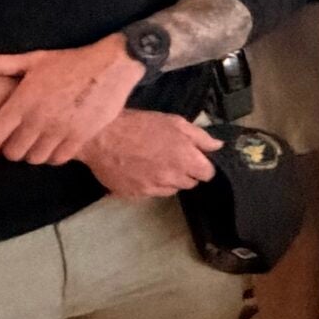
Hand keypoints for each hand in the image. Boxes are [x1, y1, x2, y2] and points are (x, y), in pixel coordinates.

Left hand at [0, 37, 144, 164]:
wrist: (111, 66)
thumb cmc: (71, 62)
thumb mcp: (36, 59)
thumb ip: (3, 63)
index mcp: (23, 102)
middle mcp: (38, 120)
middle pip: (13, 152)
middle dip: (11, 150)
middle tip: (15, 144)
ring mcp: (60, 131)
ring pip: (35, 159)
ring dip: (32, 154)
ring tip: (34, 146)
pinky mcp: (79, 137)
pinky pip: (58, 159)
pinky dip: (53, 156)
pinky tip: (54, 147)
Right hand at [80, 111, 218, 198]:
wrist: (101, 136)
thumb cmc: (140, 124)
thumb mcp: (174, 122)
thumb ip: (200, 137)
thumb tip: (218, 146)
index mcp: (185, 159)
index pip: (207, 174)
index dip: (202, 165)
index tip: (194, 158)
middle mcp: (171, 178)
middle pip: (190, 183)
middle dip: (186, 172)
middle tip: (173, 157)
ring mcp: (152, 189)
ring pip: (171, 189)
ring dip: (169, 179)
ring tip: (155, 163)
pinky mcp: (135, 195)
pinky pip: (152, 194)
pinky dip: (151, 184)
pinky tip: (142, 170)